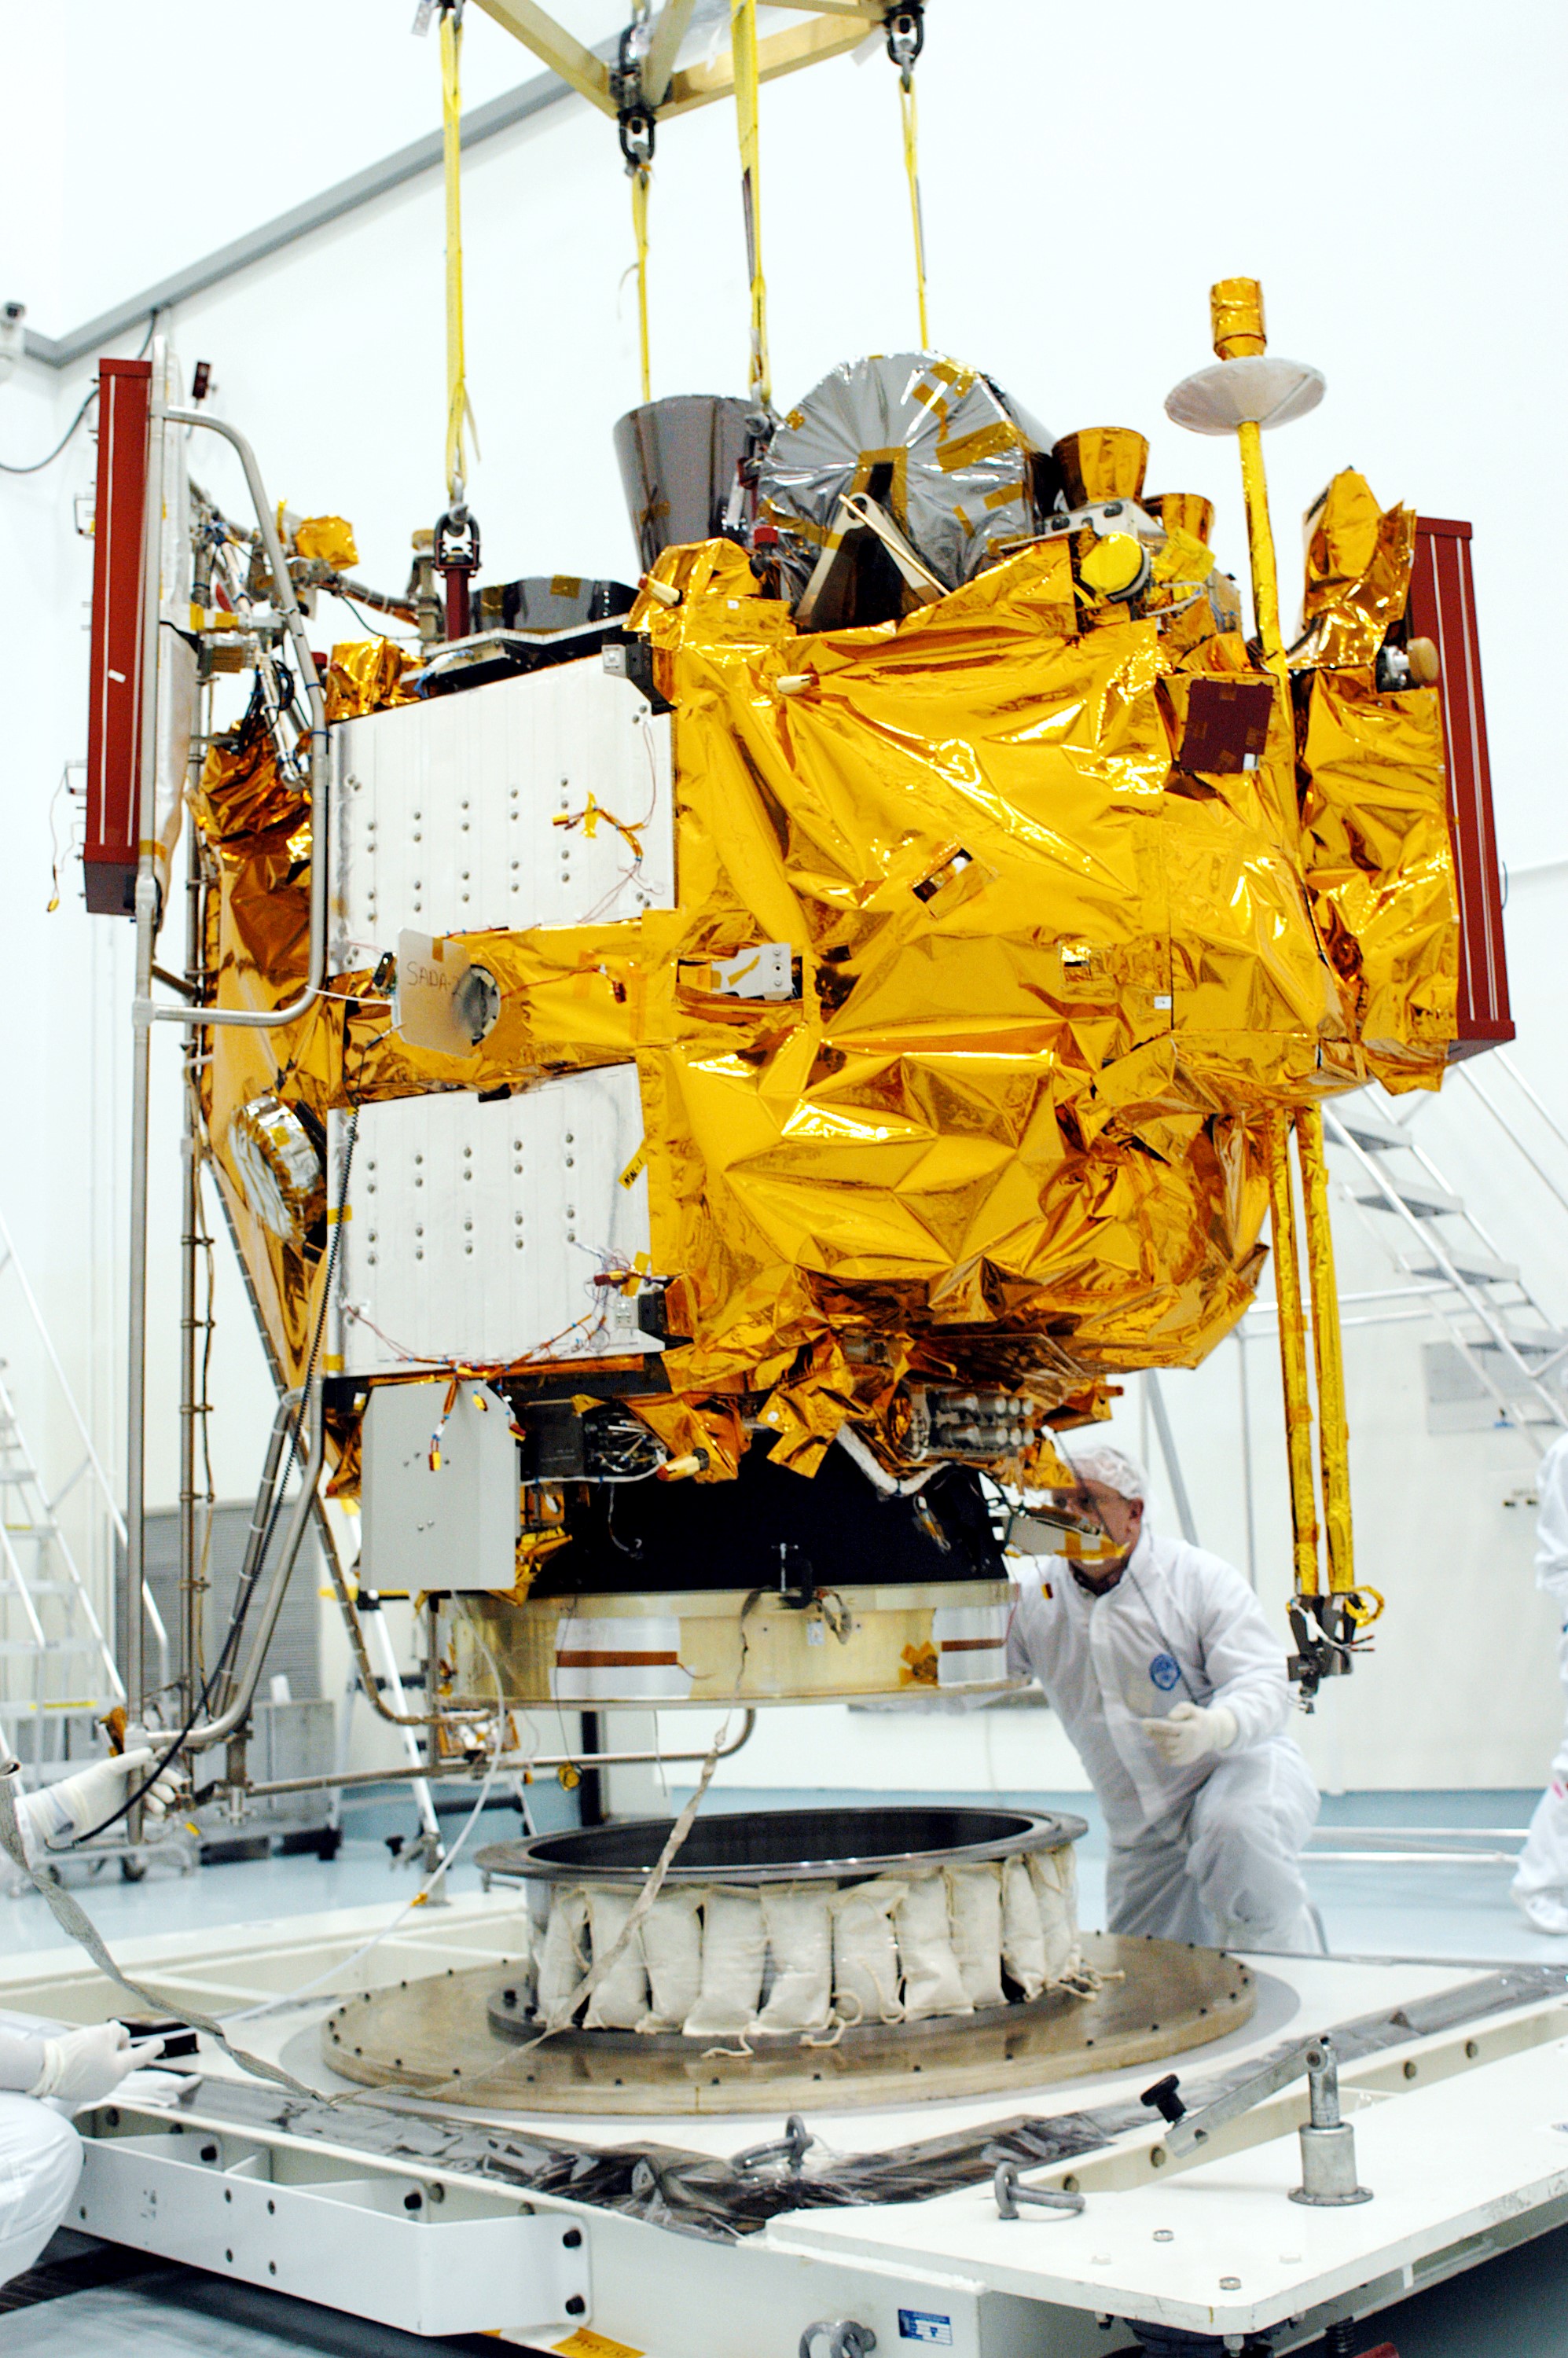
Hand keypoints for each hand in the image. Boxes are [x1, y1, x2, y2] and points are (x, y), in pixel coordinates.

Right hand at [28, 2021, 157, 2104]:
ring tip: (81, 2049)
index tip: (160, 2044)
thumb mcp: (104, 2032)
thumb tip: (118, 2037)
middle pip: (119, 2058)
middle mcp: (109, 2085)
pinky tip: (74, 2059)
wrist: (45, 2068)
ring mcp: (94, 2091)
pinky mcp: (79, 2092)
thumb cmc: (77, 2050)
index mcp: (119, 2071)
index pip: (139, 2056)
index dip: (150, 2048)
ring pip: (104, 2065)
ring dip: (99, 2055)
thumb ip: (118, 2033)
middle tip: (98, 2037)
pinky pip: (90, 2073)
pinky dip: (87, 2064)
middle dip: (113, 2046)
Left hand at [29, 1750, 182, 1844]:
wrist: (73, 1809)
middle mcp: (130, 1782)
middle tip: (168, 1797)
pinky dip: (152, 1816)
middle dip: (163, 1790)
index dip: (165, 1774)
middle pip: (154, 1785)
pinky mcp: (126, 1812)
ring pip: (151, 1799)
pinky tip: (157, 1818)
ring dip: (158, 1803)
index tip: (176, 1781)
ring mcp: (129, 1797)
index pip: (152, 1769)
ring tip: (159, 1809)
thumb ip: (129, 1760)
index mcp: (127, 1769)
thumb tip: (149, 1751)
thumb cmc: (87, 1784)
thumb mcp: (108, 1769)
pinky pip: (143, 1813)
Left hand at [1139, 1700, 1236, 1766]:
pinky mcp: (1186, 1760)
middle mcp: (1189, 1743)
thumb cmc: (1197, 1718)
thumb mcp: (1192, 1708)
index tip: (1144, 1722)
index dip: (1155, 1725)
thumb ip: (1181, 1709)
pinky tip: (1161, 1744)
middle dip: (1154, 1734)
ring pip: (1167, 1751)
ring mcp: (1188, 1754)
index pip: (1169, 1728)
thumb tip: (1170, 1716)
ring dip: (1157, 1743)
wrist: (1212, 1734)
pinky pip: (1170, 1760)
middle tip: (1147, 1728)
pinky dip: (1162, 1753)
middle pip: (1166, 1741)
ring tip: (1155, 1735)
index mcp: (1190, 1729)